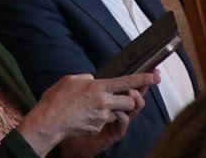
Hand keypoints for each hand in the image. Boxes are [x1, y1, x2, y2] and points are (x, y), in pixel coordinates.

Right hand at [20, 72, 150, 152]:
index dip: (144, 79)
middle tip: (119, 99)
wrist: (50, 121)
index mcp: (98, 87)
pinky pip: (105, 122)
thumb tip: (93, 80)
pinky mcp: (99, 128)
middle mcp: (104, 102)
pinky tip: (84, 117)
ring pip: (117, 113)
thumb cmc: (56, 99)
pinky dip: (98, 119)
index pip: (127, 82)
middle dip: (128, 101)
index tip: (155, 76)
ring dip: (110, 111)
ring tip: (92, 109)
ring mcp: (103, 117)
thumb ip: (85, 78)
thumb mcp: (69, 80)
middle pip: (130, 103)